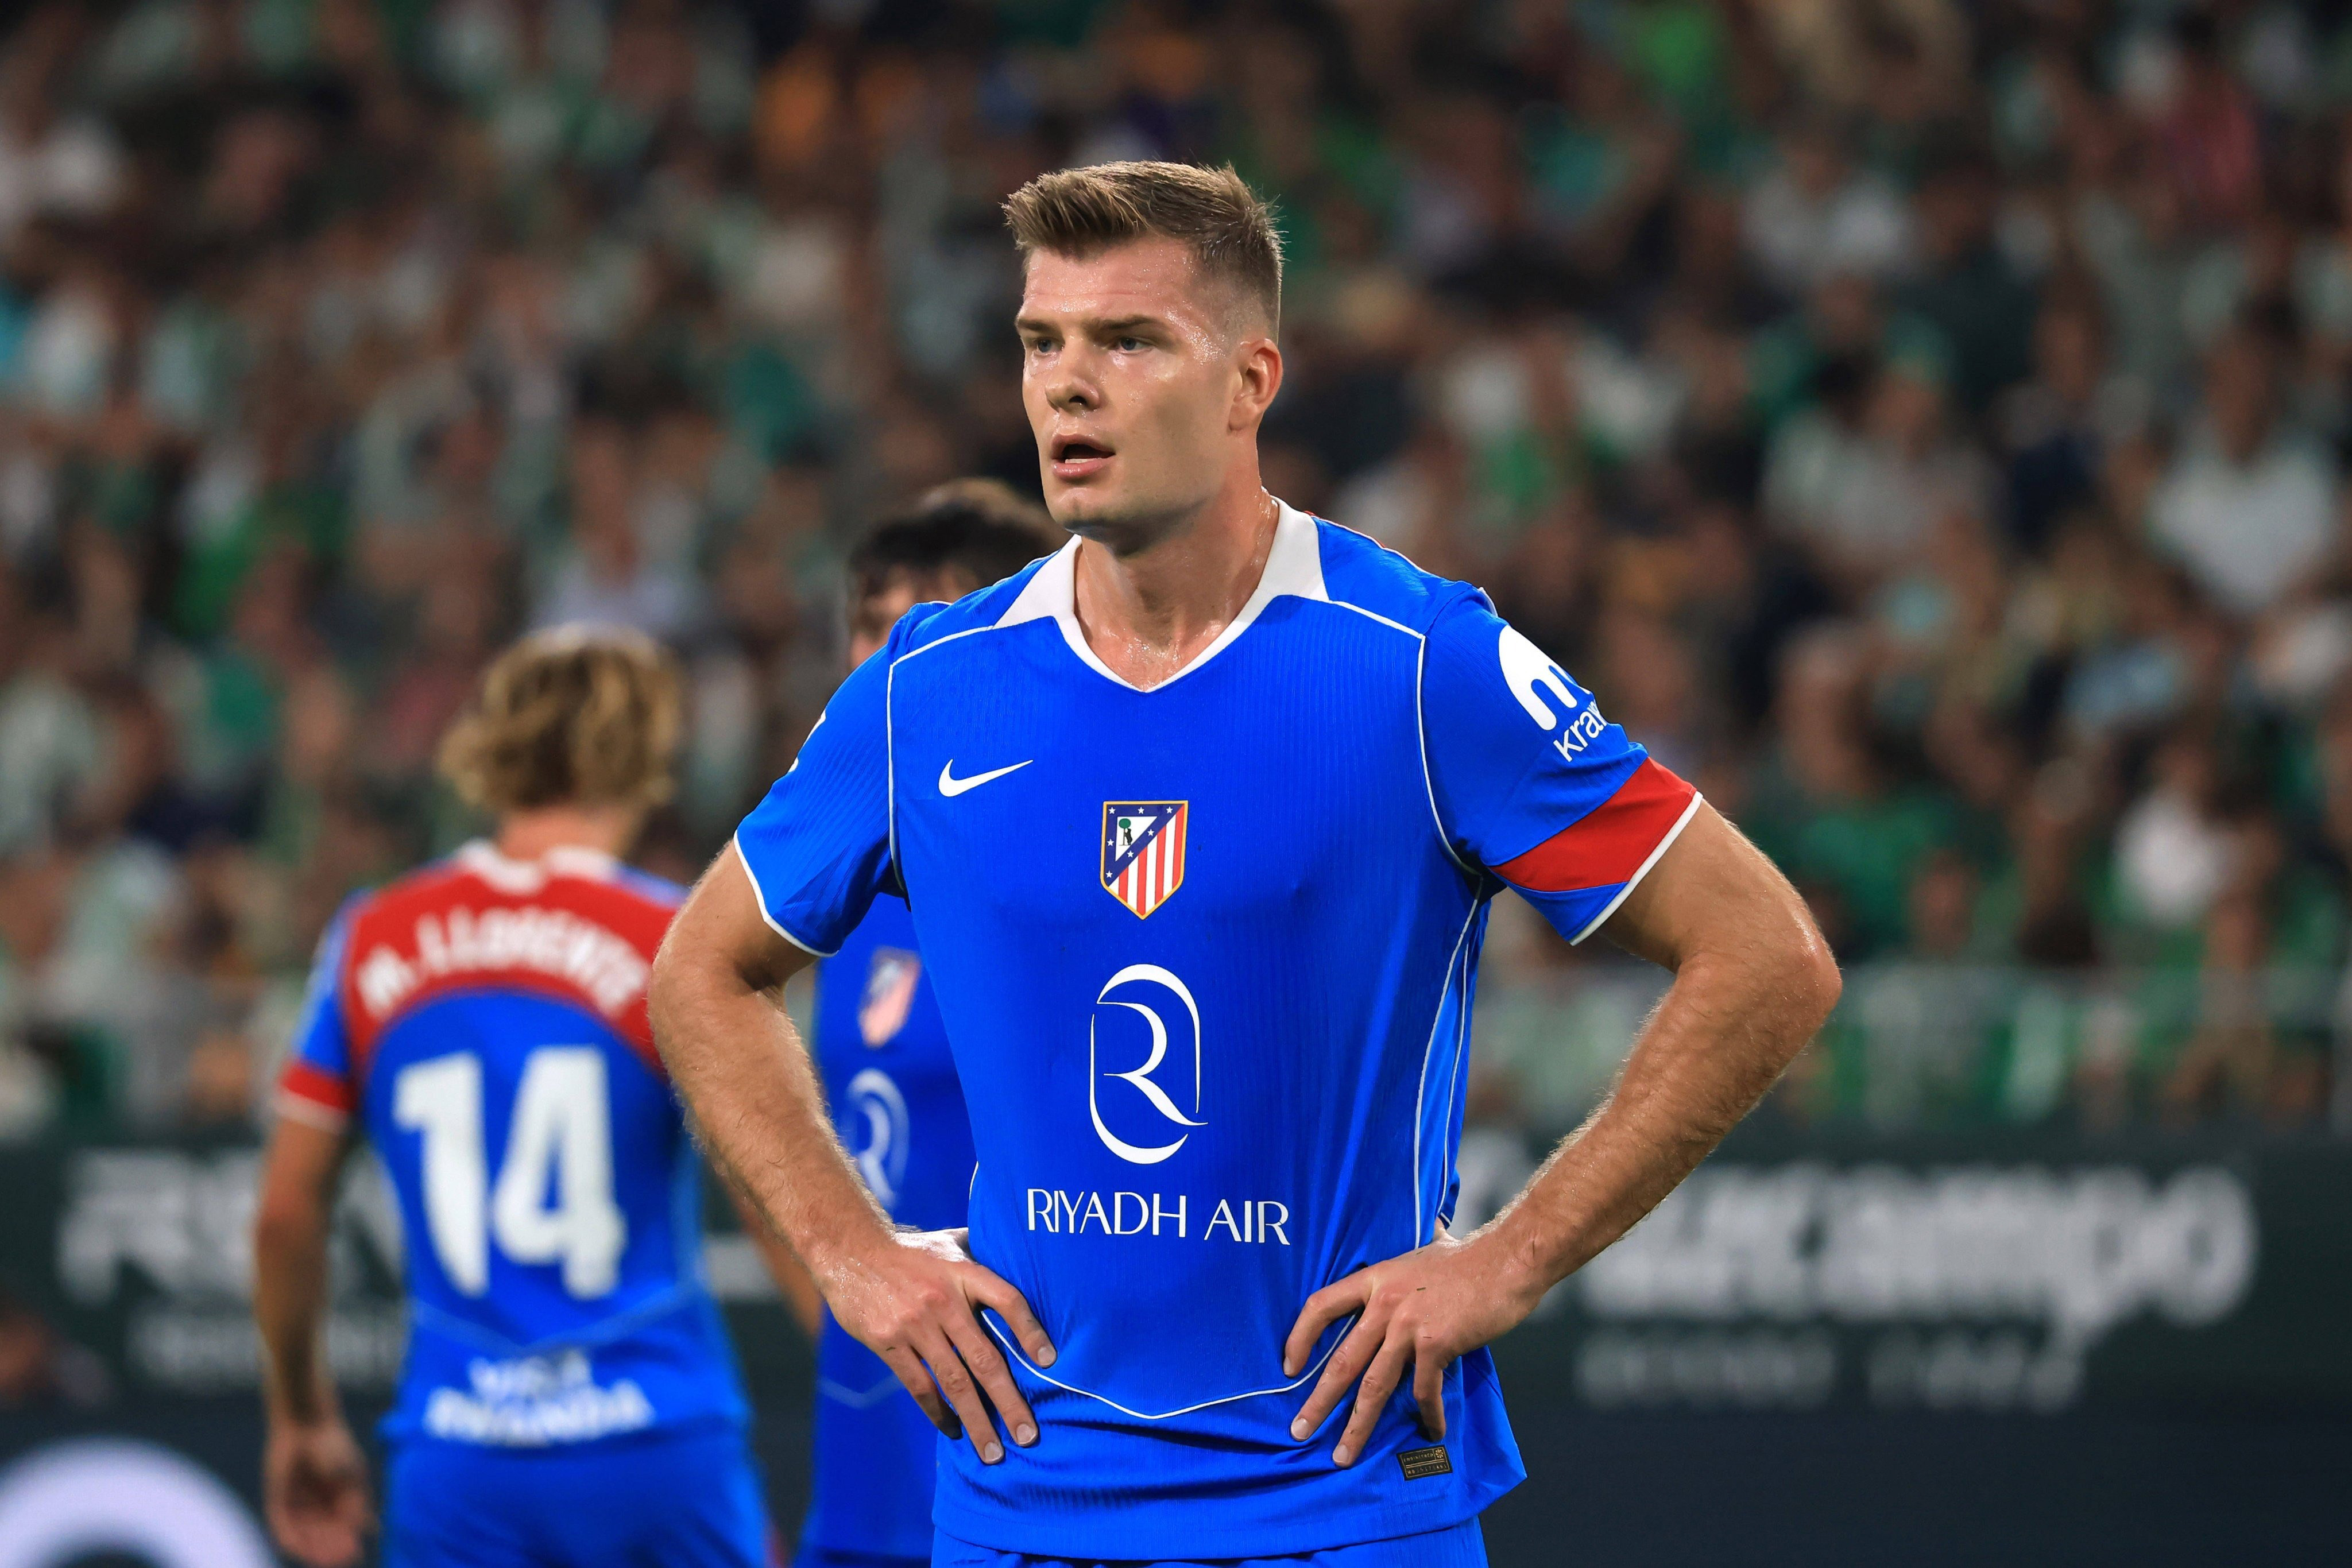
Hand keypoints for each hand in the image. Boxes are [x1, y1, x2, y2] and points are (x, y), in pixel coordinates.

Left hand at [264, 1412, 370, 1566]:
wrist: (305, 1425)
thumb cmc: (334, 1445)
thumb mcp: (350, 1475)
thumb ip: (356, 1502)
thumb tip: (370, 1529)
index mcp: (341, 1500)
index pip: (344, 1528)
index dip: (348, 1542)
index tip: (354, 1553)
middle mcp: (319, 1506)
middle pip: (325, 1535)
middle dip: (331, 1549)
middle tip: (337, 1560)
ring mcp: (298, 1505)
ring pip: (305, 1534)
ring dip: (312, 1548)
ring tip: (319, 1559)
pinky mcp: (279, 1501)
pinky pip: (283, 1525)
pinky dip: (290, 1538)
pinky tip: (297, 1548)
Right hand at [821, 1227, 1056, 1463]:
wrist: (849, 1248)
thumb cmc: (911, 1250)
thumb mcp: (949, 1242)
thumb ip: (982, 1254)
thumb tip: (1020, 1256)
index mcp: (964, 1272)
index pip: (1008, 1301)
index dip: (1030, 1331)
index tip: (1050, 1361)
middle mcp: (943, 1300)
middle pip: (984, 1357)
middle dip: (1009, 1401)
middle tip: (1029, 1436)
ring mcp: (914, 1323)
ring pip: (953, 1381)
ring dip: (976, 1420)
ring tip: (993, 1452)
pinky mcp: (888, 1341)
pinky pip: (919, 1385)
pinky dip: (938, 1412)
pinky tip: (954, 1430)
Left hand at [1280, 1226, 1541, 1466]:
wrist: (1507, 1259)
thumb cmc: (1469, 1256)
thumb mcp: (1421, 1250)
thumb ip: (1403, 1264)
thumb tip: (1402, 1252)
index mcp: (1375, 1280)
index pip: (1321, 1306)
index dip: (1301, 1338)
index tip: (1290, 1367)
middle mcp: (1385, 1303)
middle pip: (1342, 1360)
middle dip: (1318, 1401)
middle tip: (1299, 1430)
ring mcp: (1409, 1325)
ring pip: (1374, 1385)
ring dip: (1357, 1425)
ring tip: (1343, 1454)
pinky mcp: (1437, 1344)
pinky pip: (1423, 1389)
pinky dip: (1427, 1414)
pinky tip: (1430, 1430)